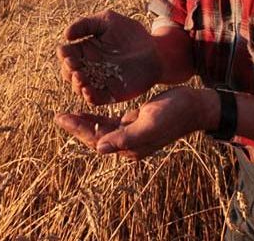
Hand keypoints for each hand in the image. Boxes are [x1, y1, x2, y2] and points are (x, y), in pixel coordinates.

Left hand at [55, 87, 210, 160]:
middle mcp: (129, 144)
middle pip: (96, 136)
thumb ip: (125, 137)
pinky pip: (112, 123)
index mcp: (130, 148)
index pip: (96, 140)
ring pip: (102, 130)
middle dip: (76, 126)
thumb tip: (99, 148)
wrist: (195, 107)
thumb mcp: (149, 123)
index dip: (77, 130)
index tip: (61, 118)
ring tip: (67, 114)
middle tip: (58, 116)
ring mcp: (132, 134)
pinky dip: (99, 117)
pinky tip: (88, 110)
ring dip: (85, 122)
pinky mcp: (135, 123)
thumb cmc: (174, 113)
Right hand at [56, 10, 160, 104]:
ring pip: (79, 87)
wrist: (156, 51)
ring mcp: (98, 81)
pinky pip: (95, 99)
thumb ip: (86, 24)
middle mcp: (88, 67)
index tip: (67, 53)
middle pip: (68, 72)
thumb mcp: (108, 20)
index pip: (66, 54)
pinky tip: (88, 91)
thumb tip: (66, 35)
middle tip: (74, 66)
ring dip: (76, 84)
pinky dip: (89, 97)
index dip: (64, 54)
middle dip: (68, 70)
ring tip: (81, 78)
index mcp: (84, 49)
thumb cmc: (131, 32)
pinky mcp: (110, 93)